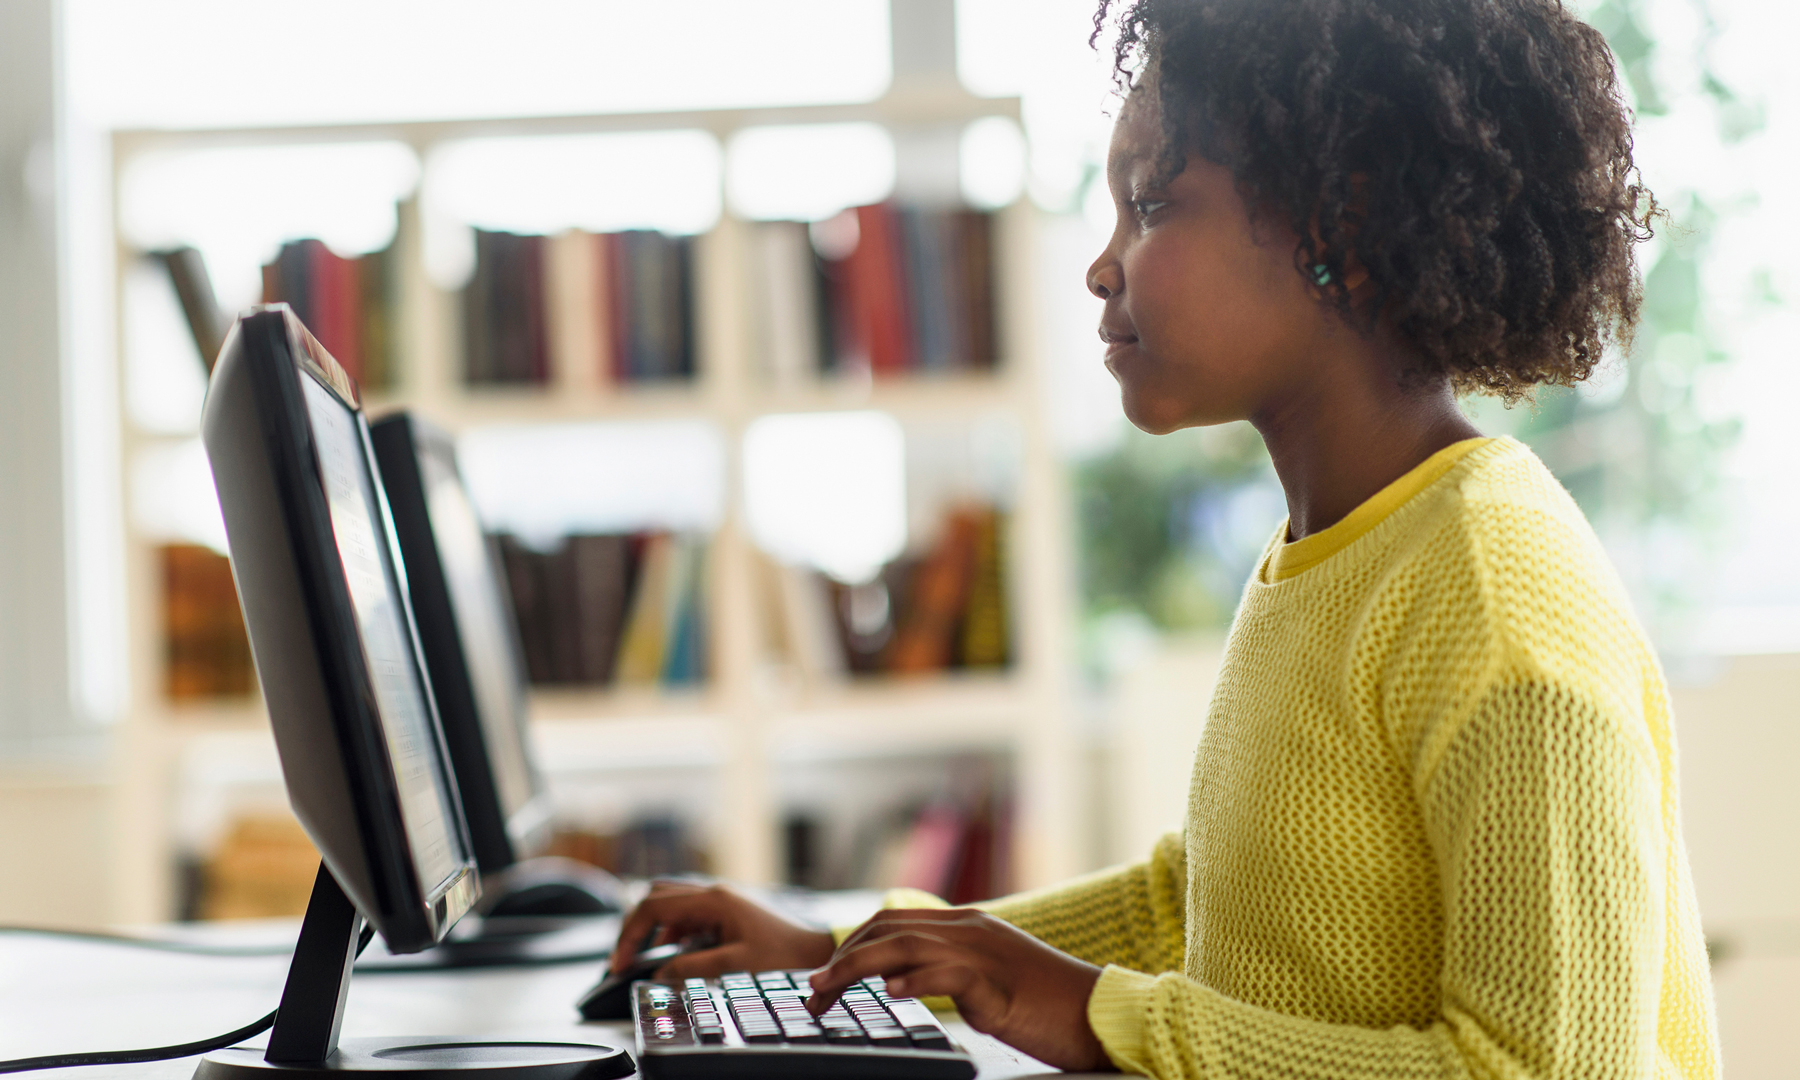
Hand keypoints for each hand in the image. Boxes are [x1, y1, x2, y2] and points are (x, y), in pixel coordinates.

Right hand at [608, 880, 835, 978]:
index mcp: (713, 900)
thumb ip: (693, 966)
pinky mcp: (722, 911)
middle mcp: (712, 893)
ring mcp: (717, 900)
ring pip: (669, 904)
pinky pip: (685, 916)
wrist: (812, 950)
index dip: (630, 934)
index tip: (619, 963)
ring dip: (653, 931)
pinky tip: (675, 956)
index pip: (653, 906)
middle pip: (656, 897)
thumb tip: (659, 973)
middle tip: (625, 959)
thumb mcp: (736, 965)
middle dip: (635, 927)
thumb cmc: (782, 955)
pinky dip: (671, 934)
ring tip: (647, 961)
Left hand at [806, 909, 1111, 1071]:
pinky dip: (914, 980)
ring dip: (856, 968)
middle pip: (887, 929)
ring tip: (826, 991)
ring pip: (904, 945)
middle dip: (841, 958)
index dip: (852, 946)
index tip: (825, 977)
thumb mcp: (992, 980)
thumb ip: (952, 972)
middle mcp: (970, 929)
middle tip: (812, 991)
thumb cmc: (1051, 1004)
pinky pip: (947, 972)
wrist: (1102, 1011)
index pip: (893, 921)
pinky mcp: (997, 982)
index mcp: (968, 925)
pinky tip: (890, 993)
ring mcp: (984, 951)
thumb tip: (903, 982)